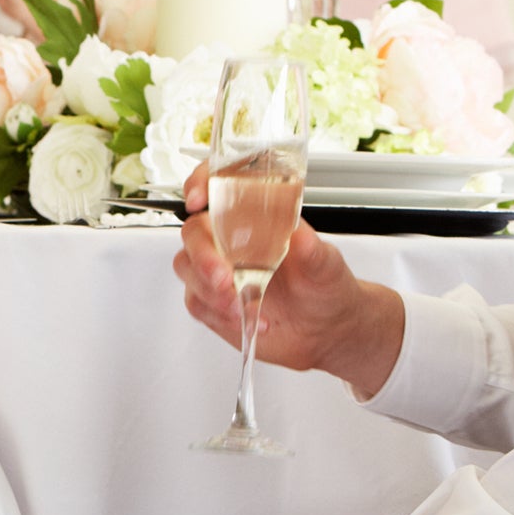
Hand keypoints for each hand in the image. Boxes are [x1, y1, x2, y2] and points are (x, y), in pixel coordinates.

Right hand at [174, 196, 406, 399]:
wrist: (325, 330)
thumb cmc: (324, 287)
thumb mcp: (326, 265)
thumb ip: (312, 248)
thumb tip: (298, 232)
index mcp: (255, 218)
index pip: (218, 188)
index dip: (201, 184)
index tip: (198, 199)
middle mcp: (231, 240)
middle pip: (194, 232)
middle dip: (203, 256)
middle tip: (224, 278)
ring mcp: (218, 270)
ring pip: (187, 268)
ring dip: (208, 289)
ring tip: (239, 305)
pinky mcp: (213, 302)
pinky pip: (197, 302)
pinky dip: (219, 313)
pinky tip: (247, 318)